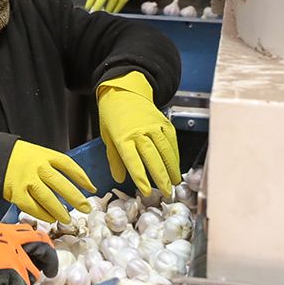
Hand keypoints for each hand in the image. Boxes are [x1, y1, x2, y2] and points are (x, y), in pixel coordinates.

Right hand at [0, 223, 57, 284]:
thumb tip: (11, 258)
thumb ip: (0, 247)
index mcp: (3, 231)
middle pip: (42, 245)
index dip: (40, 243)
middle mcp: (13, 239)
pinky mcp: (15, 271)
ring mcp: (15, 254)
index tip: (42, 253)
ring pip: (32, 274)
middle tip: (51, 272)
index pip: (29, 232)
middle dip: (50, 259)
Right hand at [3, 140, 94, 223]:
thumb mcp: (42, 154)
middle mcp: (37, 167)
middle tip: (85, 208)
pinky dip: (43, 215)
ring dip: (60, 211)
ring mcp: (27, 181)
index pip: (69, 165)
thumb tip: (84, 185)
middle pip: (60, 184)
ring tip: (68, 218)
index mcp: (46, 155)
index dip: (82, 178)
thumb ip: (59, 167)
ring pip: (47, 199)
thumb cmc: (23, 158)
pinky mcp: (17, 194)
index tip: (92, 189)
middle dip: (75, 198)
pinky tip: (51, 218)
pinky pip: (33, 208)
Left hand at [84, 0, 132, 12]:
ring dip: (107, 9)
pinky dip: (116, 9)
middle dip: (98, 6)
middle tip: (95, 13)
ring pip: (112, 1)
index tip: (87, 8)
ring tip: (104, 14)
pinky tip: (113, 12)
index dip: (90, 1)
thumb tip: (92, 7)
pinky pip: (120, 3)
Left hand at [96, 71, 179, 196]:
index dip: (140, 177)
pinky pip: (171, 141)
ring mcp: (153, 126)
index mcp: (123, 137)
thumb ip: (114, 159)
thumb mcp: (107, 137)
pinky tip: (176, 165)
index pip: (133, 161)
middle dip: (161, 177)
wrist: (123, 92)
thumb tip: (119, 179)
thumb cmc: (112, 117)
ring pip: (166, 150)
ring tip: (175, 182)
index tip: (147, 192)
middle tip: (167, 192)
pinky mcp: (163, 122)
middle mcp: (140, 132)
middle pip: (153, 157)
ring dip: (172, 168)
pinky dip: (175, 155)